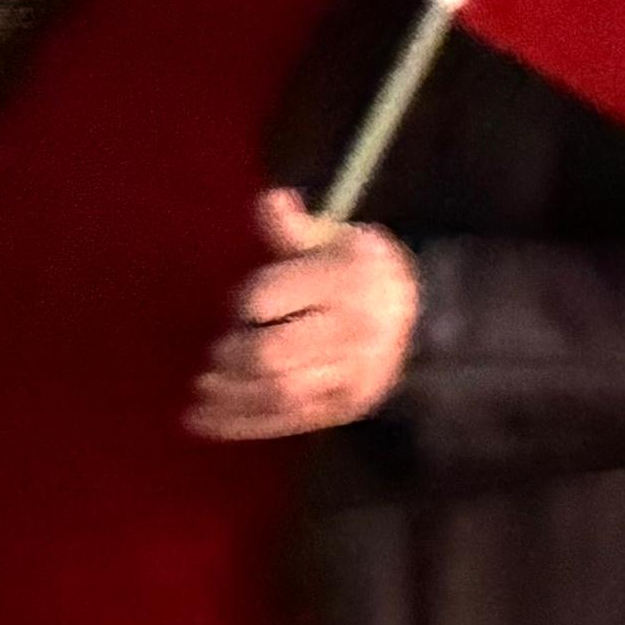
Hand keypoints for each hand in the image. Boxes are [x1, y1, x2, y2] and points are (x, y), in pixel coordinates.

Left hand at [189, 191, 419, 440]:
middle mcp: (354, 329)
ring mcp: (351, 374)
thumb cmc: (360, 274)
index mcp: (348, 278)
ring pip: (276, 394)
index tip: (242, 306)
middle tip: (220, 350)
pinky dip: (237, 423)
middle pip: (271, 355)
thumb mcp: (336, 240)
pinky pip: (283, 422)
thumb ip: (294, 229)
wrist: (421, 320)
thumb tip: (269, 200)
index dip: (246, 303)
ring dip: (228, 395)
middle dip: (233, 355)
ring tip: (202, 386)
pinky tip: (202, 419)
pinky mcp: (342, 408)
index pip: (270, 298)